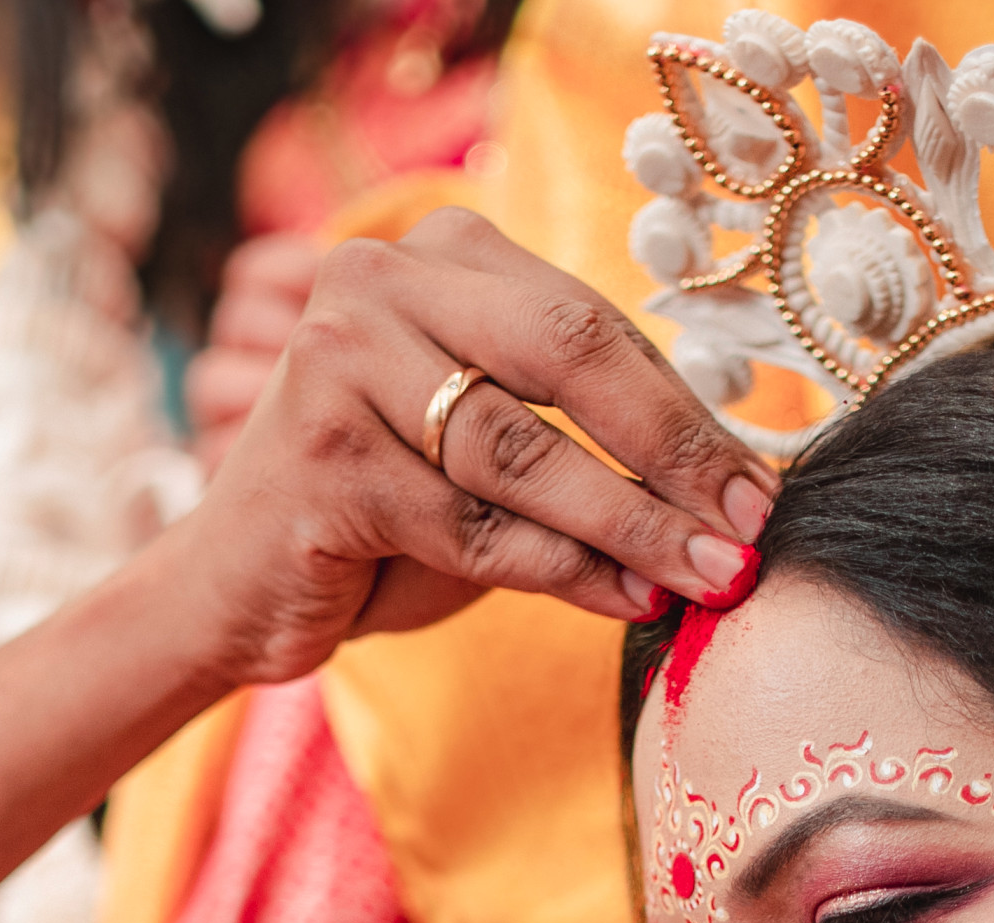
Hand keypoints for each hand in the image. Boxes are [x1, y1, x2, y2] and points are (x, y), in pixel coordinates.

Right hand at [136, 207, 772, 692]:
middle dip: (672, 452)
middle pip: (566, 357)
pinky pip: (472, 525)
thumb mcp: (489, 452)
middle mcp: (376, 284)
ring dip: (632, 525)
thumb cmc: (381, 518)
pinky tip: (624, 598)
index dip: (685, 410)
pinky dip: (561, 571)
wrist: (233, 589)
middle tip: (750, 527)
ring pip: (521, 453)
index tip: (759, 485)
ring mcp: (337, 365)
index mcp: (438, 254)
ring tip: (707, 577)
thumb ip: (582, 435)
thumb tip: (731, 483)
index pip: (591, 323)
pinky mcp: (319, 462)